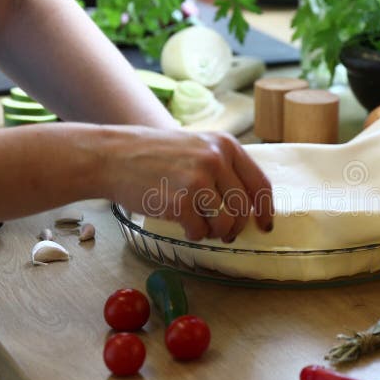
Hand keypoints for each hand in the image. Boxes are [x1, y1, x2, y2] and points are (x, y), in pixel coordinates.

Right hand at [99, 126, 273, 241]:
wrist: (114, 157)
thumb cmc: (155, 156)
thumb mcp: (197, 148)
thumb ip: (224, 168)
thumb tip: (250, 206)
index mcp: (225, 145)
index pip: (260, 184)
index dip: (266, 210)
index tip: (265, 225)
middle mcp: (216, 159)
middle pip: (244, 209)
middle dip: (236, 227)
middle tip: (225, 233)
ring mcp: (199, 179)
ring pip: (225, 224)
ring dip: (215, 233)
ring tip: (201, 226)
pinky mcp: (181, 201)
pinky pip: (200, 231)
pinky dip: (194, 234)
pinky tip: (182, 224)